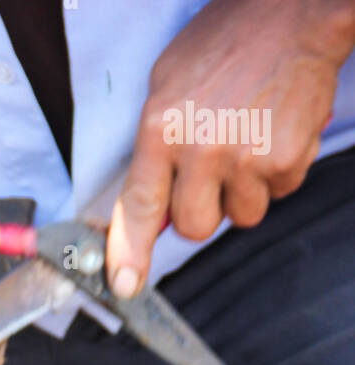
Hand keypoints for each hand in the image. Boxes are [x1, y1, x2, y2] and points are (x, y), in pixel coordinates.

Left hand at [106, 0, 354, 296]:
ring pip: (238, 217)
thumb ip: (155, 150)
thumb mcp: (167, 86)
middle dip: (202, 209)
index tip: (126, 284)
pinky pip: (276, 195)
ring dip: (242, 192)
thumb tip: (147, 210)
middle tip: (213, 170)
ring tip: (247, 140)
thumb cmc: (227, 46)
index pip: (139, 207)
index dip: (130, 252)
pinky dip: (276, 173)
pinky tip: (272, 133)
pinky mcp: (285, 161)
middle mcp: (201, 149)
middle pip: (193, 228)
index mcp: (162, 129)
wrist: (293, 15)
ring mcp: (246, 158)